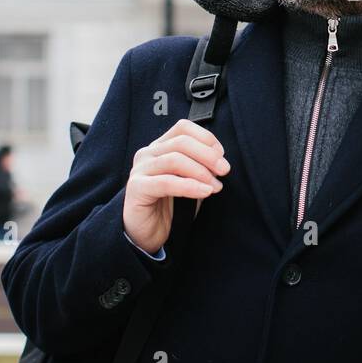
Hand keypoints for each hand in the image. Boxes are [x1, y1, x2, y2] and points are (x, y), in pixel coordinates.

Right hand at [123, 118, 229, 254]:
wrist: (148, 234)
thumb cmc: (171, 207)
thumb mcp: (191, 182)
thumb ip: (201, 168)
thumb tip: (220, 161)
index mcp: (160, 147)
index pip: (183, 128)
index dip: (206, 138)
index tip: (221, 155)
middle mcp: (147, 153)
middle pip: (181, 142)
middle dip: (208, 155)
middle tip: (224, 170)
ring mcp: (140, 169)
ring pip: (174, 159)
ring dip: (200, 172)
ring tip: (215, 186)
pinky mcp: (136, 188)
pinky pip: (166, 182)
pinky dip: (189, 186)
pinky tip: (204, 192)